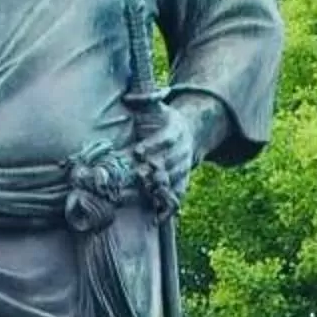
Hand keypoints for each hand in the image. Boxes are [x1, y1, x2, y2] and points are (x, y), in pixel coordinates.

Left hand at [130, 90, 227, 212]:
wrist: (188, 135)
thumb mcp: (157, 106)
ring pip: (172, 181)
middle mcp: (181, 152)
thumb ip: (145, 99)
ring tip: (140, 194)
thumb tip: (128, 97)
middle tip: (135, 175)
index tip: (137, 151)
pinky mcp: (182, 183)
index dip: (152, 146)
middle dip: (152, 170)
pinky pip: (178, 197)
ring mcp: (183, 169)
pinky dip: (169, 208)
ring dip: (157, 188)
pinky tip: (156, 218)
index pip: (165, 140)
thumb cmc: (163, 120)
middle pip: (168, 162)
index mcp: (175, 131)